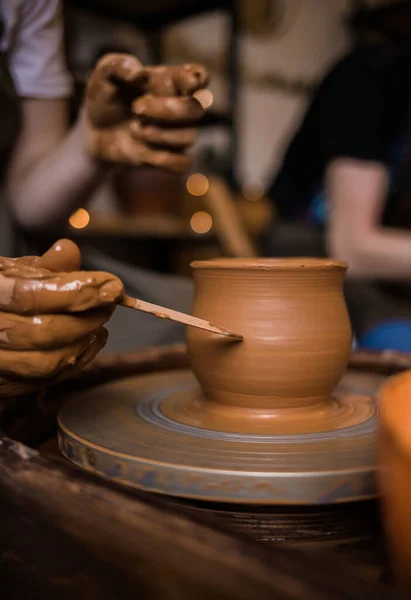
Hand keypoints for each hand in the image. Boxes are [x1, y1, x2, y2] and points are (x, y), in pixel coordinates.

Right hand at [0, 239, 122, 396]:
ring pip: (46, 362)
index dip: (75, 291)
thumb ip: (44, 266)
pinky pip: (47, 381)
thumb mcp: (14, 273)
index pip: (29, 294)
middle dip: (86, 319)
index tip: (112, 286)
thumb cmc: (1, 295)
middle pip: (42, 332)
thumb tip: (69, 251)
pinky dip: (77, 360)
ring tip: (101, 322)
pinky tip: (92, 341)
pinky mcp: (5, 385)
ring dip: (84, 342)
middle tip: (110, 304)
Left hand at [85, 53, 208, 172]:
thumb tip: (139, 75)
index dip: (198, 80)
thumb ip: (118, 66)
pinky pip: (181, 164)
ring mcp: (179, 134)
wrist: (95, 130)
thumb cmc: (105, 97)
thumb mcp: (104, 74)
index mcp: (170, 80)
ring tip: (132, 128)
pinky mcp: (173, 158)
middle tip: (136, 108)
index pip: (197, 76)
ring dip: (156, 134)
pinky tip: (140, 152)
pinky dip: (159, 159)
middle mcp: (181, 106)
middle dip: (168, 110)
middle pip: (196, 110)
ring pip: (188, 138)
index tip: (189, 85)